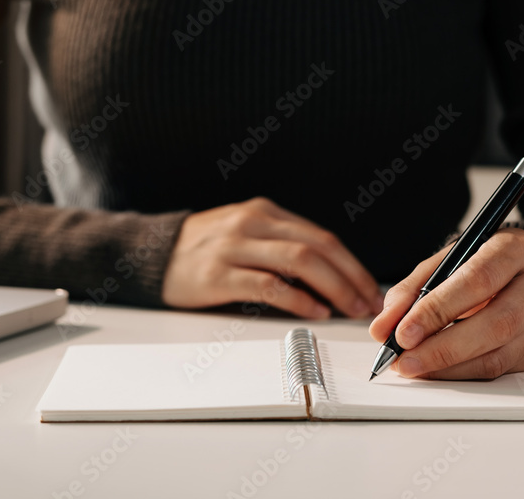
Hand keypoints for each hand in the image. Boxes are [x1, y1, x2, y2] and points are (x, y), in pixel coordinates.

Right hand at [162, 197, 382, 318]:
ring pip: (299, 262)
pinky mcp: (218, 274)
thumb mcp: (247, 235)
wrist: (153, 254)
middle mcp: (252, 223)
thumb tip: (333, 279)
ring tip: (347, 309)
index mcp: (265, 212)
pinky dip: (297, 299)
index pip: (322, 237)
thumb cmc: (206, 250)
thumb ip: (282, 247)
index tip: (370, 289)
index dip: (352, 265)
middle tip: (366, 304)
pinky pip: (268, 285)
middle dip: (350, 278)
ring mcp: (234, 247)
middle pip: (317, 247)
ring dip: (333, 288)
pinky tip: (314, 311)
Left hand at [368, 228, 523, 379]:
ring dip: (450, 368)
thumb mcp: (449, 259)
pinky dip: (465, 374)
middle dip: (443, 349)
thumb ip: (414, 289)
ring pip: (500, 355)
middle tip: (406, 360)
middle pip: (495, 324)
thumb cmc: (487, 260)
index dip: (437, 310)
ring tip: (416, 368)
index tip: (402, 332)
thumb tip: (384, 326)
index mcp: (518, 248)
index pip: (478, 281)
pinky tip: (440, 371)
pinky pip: (502, 369)